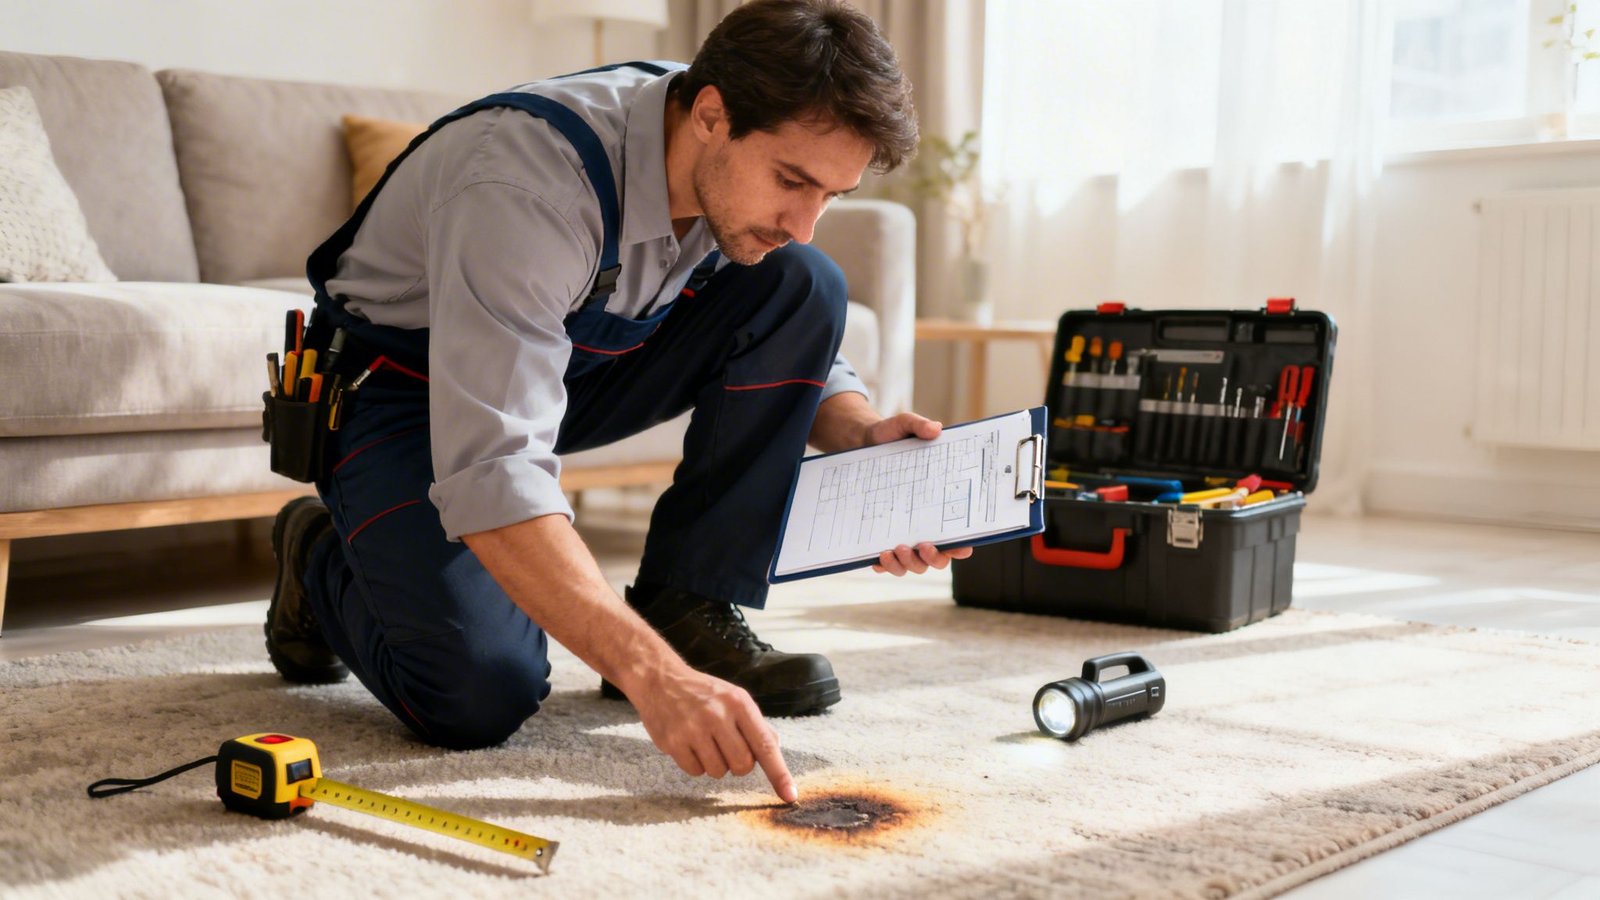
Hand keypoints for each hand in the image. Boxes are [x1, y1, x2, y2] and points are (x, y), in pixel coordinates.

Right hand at [626, 664, 797, 803]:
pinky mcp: (673, 741)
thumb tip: (775, 749)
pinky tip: (690, 744)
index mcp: (739, 703)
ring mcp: (693, 729)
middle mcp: (717, 715)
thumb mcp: (735, 698)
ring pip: (718, 772)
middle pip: (743, 766)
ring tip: (705, 742)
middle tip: (727, 747)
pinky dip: (696, 765)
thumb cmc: (704, 693)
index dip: (779, 773)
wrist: (660, 680)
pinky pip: (695, 772)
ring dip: (716, 764)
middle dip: (739, 765)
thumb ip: (756, 725)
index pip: (765, 745)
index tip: (790, 796)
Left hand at [860, 413, 973, 574]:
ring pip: (913, 565)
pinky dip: (884, 565)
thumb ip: (918, 426)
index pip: (960, 533)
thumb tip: (935, 429)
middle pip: (938, 558)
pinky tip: (876, 557)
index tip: (959, 546)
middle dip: (932, 559)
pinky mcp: (881, 535)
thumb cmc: (890, 438)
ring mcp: (903, 533)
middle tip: (921, 546)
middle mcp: (925, 524)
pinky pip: (887, 562)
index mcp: (941, 503)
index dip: (963, 545)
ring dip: (906, 565)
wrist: (861, 445)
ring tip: (892, 550)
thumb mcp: (903, 426)